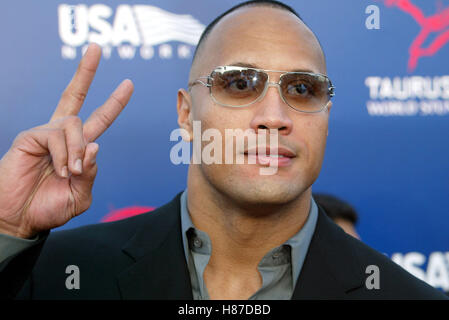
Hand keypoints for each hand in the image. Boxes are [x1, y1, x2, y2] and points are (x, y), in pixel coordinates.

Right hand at [0, 43, 133, 238]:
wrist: (20, 218)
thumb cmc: (49, 207)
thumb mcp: (81, 194)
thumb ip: (91, 172)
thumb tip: (95, 145)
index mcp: (79, 147)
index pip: (99, 119)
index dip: (114, 103)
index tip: (128, 84)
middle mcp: (63, 135)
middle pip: (74, 96)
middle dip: (85, 72)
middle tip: (96, 47)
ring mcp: (46, 133)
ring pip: (73, 123)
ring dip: (77, 150)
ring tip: (70, 173)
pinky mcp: (30, 136)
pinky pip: (56, 135)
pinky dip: (64, 154)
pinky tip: (60, 170)